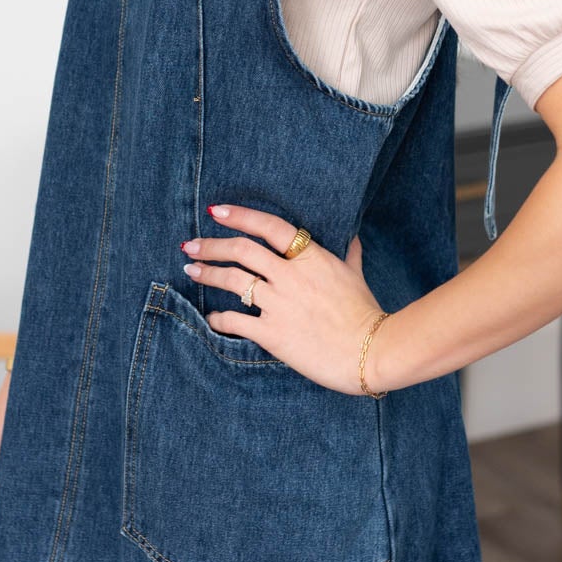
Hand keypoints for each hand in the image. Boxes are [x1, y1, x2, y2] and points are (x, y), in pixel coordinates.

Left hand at [180, 202, 391, 395]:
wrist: (370, 351)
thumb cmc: (364, 313)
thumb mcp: (355, 275)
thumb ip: (349, 254)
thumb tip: (353, 236)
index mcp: (310, 257)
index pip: (269, 226)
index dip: (239, 215)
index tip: (215, 210)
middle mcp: (290, 276)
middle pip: (242, 250)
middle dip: (211, 245)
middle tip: (191, 243)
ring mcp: (279, 303)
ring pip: (233, 280)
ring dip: (208, 273)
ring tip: (192, 269)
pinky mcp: (272, 333)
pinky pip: (236, 321)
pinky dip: (219, 317)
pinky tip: (212, 317)